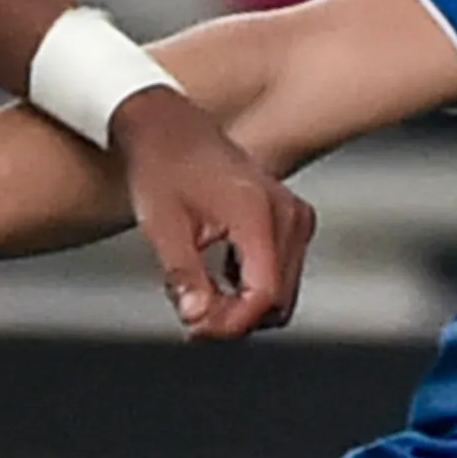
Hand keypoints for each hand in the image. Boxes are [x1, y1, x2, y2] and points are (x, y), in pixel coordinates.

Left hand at [110, 86, 312, 338]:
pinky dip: (252, 288)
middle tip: (192, 314)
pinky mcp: (291, 218)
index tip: (197, 329)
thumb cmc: (162, 168)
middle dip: (235, 318)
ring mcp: (294, 214)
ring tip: (199, 295)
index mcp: (258, 213)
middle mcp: (287, 213)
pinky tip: (218, 281)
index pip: (264, 294)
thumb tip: (197, 317)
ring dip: (244, 307)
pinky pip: (282, 273)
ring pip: (283, 292)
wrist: (169, 128)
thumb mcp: (162, 226)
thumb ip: (183, 276)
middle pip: (278, 299)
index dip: (232, 323)